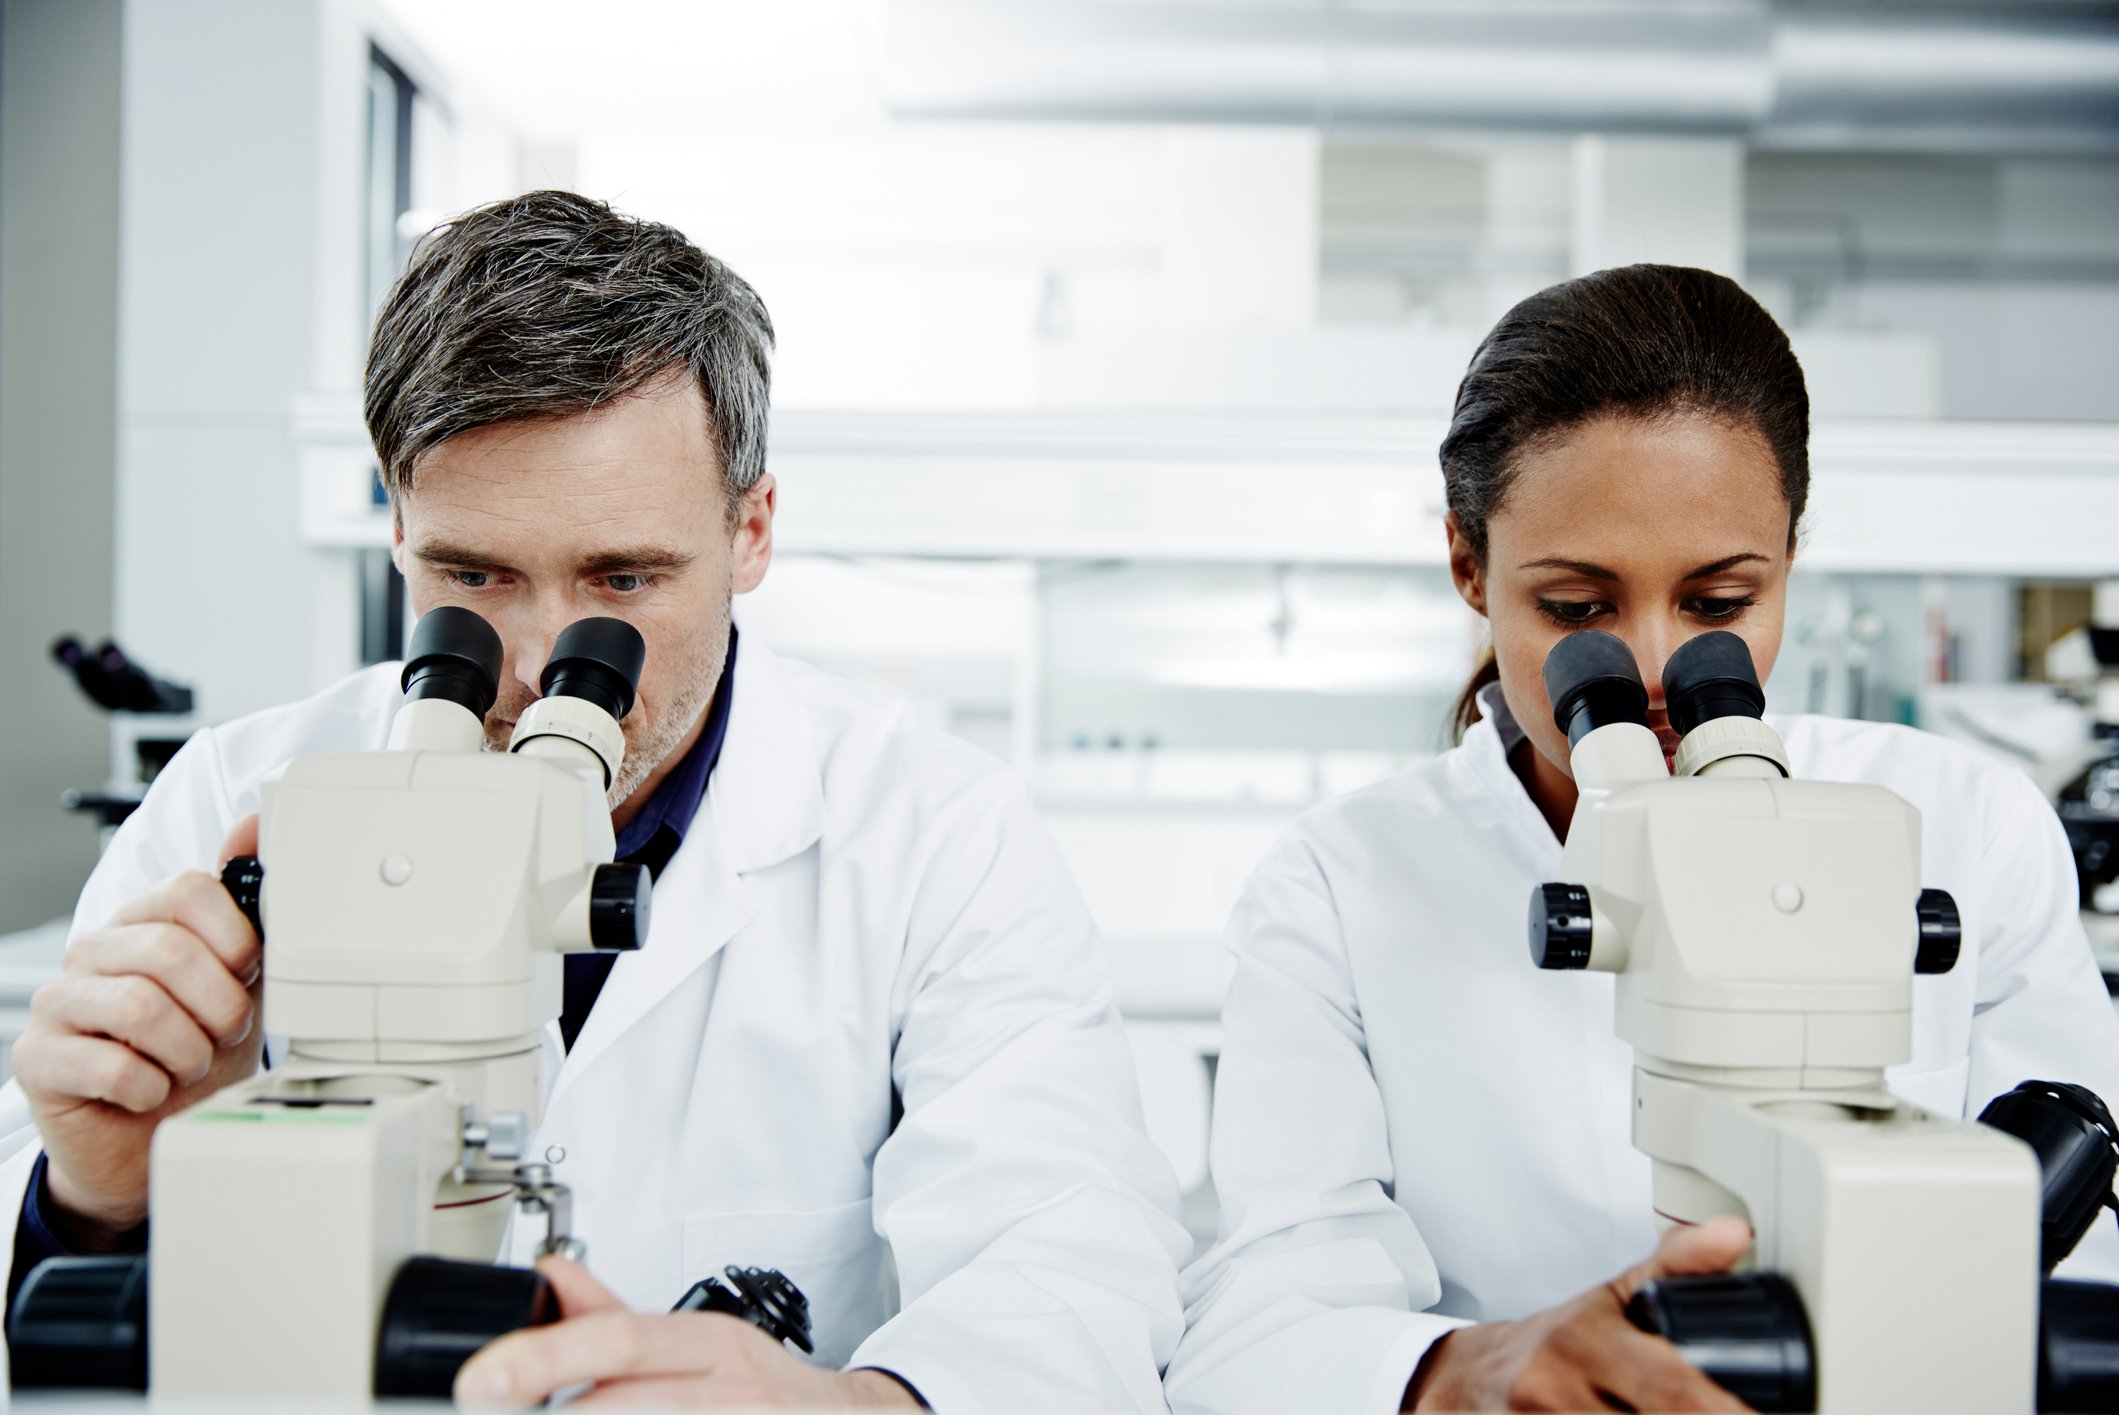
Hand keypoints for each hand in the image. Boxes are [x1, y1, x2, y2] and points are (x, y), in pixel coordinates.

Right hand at [12, 815, 264, 1240]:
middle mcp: (94, 950)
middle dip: (219, 1006)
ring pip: (142, 1009)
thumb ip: (247, 910)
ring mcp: (58, 1002)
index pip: (188, 890)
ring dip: (188, 1051)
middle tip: (223, 1034)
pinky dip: (151, 1087)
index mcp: (143, 921)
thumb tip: (255, 826)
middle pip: (171, 951)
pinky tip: (150, 1090)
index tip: (247, 974)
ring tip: (188, 1064)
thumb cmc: (194, 1048)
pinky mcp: (38, 1059)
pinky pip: (113, 1067)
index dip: (234, 938)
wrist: (147, 1133)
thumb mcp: (239, 981)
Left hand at [455, 1257, 920, 1409]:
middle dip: (546, 1408)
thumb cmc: (763, 1391)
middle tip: (484, 1406)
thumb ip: (616, 1318)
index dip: (544, 1356)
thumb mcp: (698, 1342)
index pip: (620, 1338)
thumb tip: (548, 1275)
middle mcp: (729, 1391)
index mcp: (709, 1345)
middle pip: (619, 1401)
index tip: (480, 1378)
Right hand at [1406, 1216, 1754, 1411]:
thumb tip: (1734, 1233)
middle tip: (1738, 1414)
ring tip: (1706, 1413)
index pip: (1672, 1389)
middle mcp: (1556, 1390)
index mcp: (1584, 1343)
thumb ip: (1675, 1267)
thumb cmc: (1555, 1341)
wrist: (1469, 1378)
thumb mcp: (1610, 1297)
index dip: (1724, 1411)